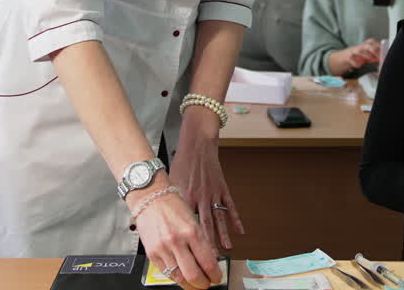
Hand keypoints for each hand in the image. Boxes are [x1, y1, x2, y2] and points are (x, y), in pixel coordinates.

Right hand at [131, 174, 222, 288]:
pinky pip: (166, 273)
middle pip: (193, 275)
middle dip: (203, 284)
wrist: (150, 198)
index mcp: (192, 231)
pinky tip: (181, 277)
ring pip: (179, 277)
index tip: (217, 278)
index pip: (208, 262)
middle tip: (206, 284)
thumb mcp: (193, 220)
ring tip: (195, 284)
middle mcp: (177, 241)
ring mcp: (163, 249)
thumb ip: (200, 241)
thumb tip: (209, 261)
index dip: (215, 275)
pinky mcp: (152, 253)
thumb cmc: (173, 205)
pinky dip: (176, 277)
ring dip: (189, 285)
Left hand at [168, 106, 243, 252]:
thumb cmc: (182, 162)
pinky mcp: (223, 188)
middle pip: (205, 225)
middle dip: (208, 243)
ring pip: (219, 218)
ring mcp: (213, 193)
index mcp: (186, 196)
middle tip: (210, 259)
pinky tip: (240, 231)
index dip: (189, 240)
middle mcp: (200, 196)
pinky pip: (230, 206)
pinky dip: (236, 219)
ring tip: (227, 250)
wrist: (198, 143)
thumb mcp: (171, 181)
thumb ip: (170, 201)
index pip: (187, 223)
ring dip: (224, 235)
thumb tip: (162, 217)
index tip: (190, 253)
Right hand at [327, 39, 381, 74]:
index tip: (384, 56)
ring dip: (366, 54)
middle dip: (375, 50)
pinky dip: (354, 62)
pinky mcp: (346, 57)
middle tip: (379, 57)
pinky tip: (358, 65)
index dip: (380, 49)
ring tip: (370, 59)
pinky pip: (350, 58)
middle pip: (369, 45)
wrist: (338, 59)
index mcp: (366, 45)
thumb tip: (384, 61)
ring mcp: (353, 51)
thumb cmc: (355, 57)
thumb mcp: (366, 56)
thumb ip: (374, 57)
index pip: (375, 44)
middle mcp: (360, 47)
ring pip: (360, 50)